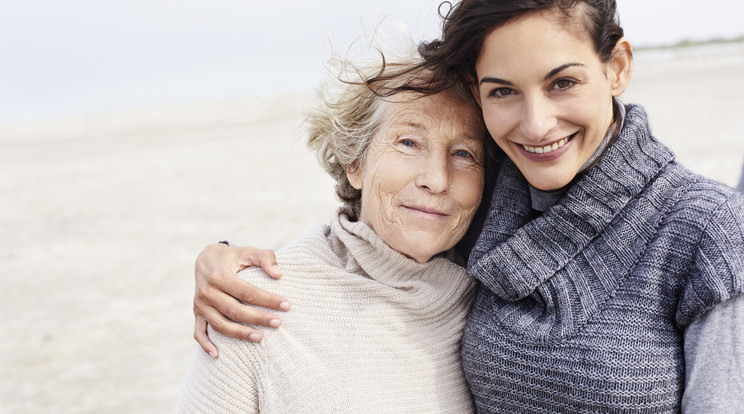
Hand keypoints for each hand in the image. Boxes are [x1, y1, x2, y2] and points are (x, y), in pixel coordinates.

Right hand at [193, 243, 290, 357]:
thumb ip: (265, 257)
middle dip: (258, 318)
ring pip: (219, 324)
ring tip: (260, 338)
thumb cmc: (233, 258)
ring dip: (239, 334)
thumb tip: (278, 274)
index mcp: (219, 275)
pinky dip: (206, 344)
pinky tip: (217, 355)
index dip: (267, 300)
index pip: (247, 292)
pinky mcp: (196, 314)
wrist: (206, 260)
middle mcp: (206, 291)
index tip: (287, 305)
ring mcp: (200, 305)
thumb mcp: (248, 251)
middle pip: (234, 310)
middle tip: (279, 323)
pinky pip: (199, 332)